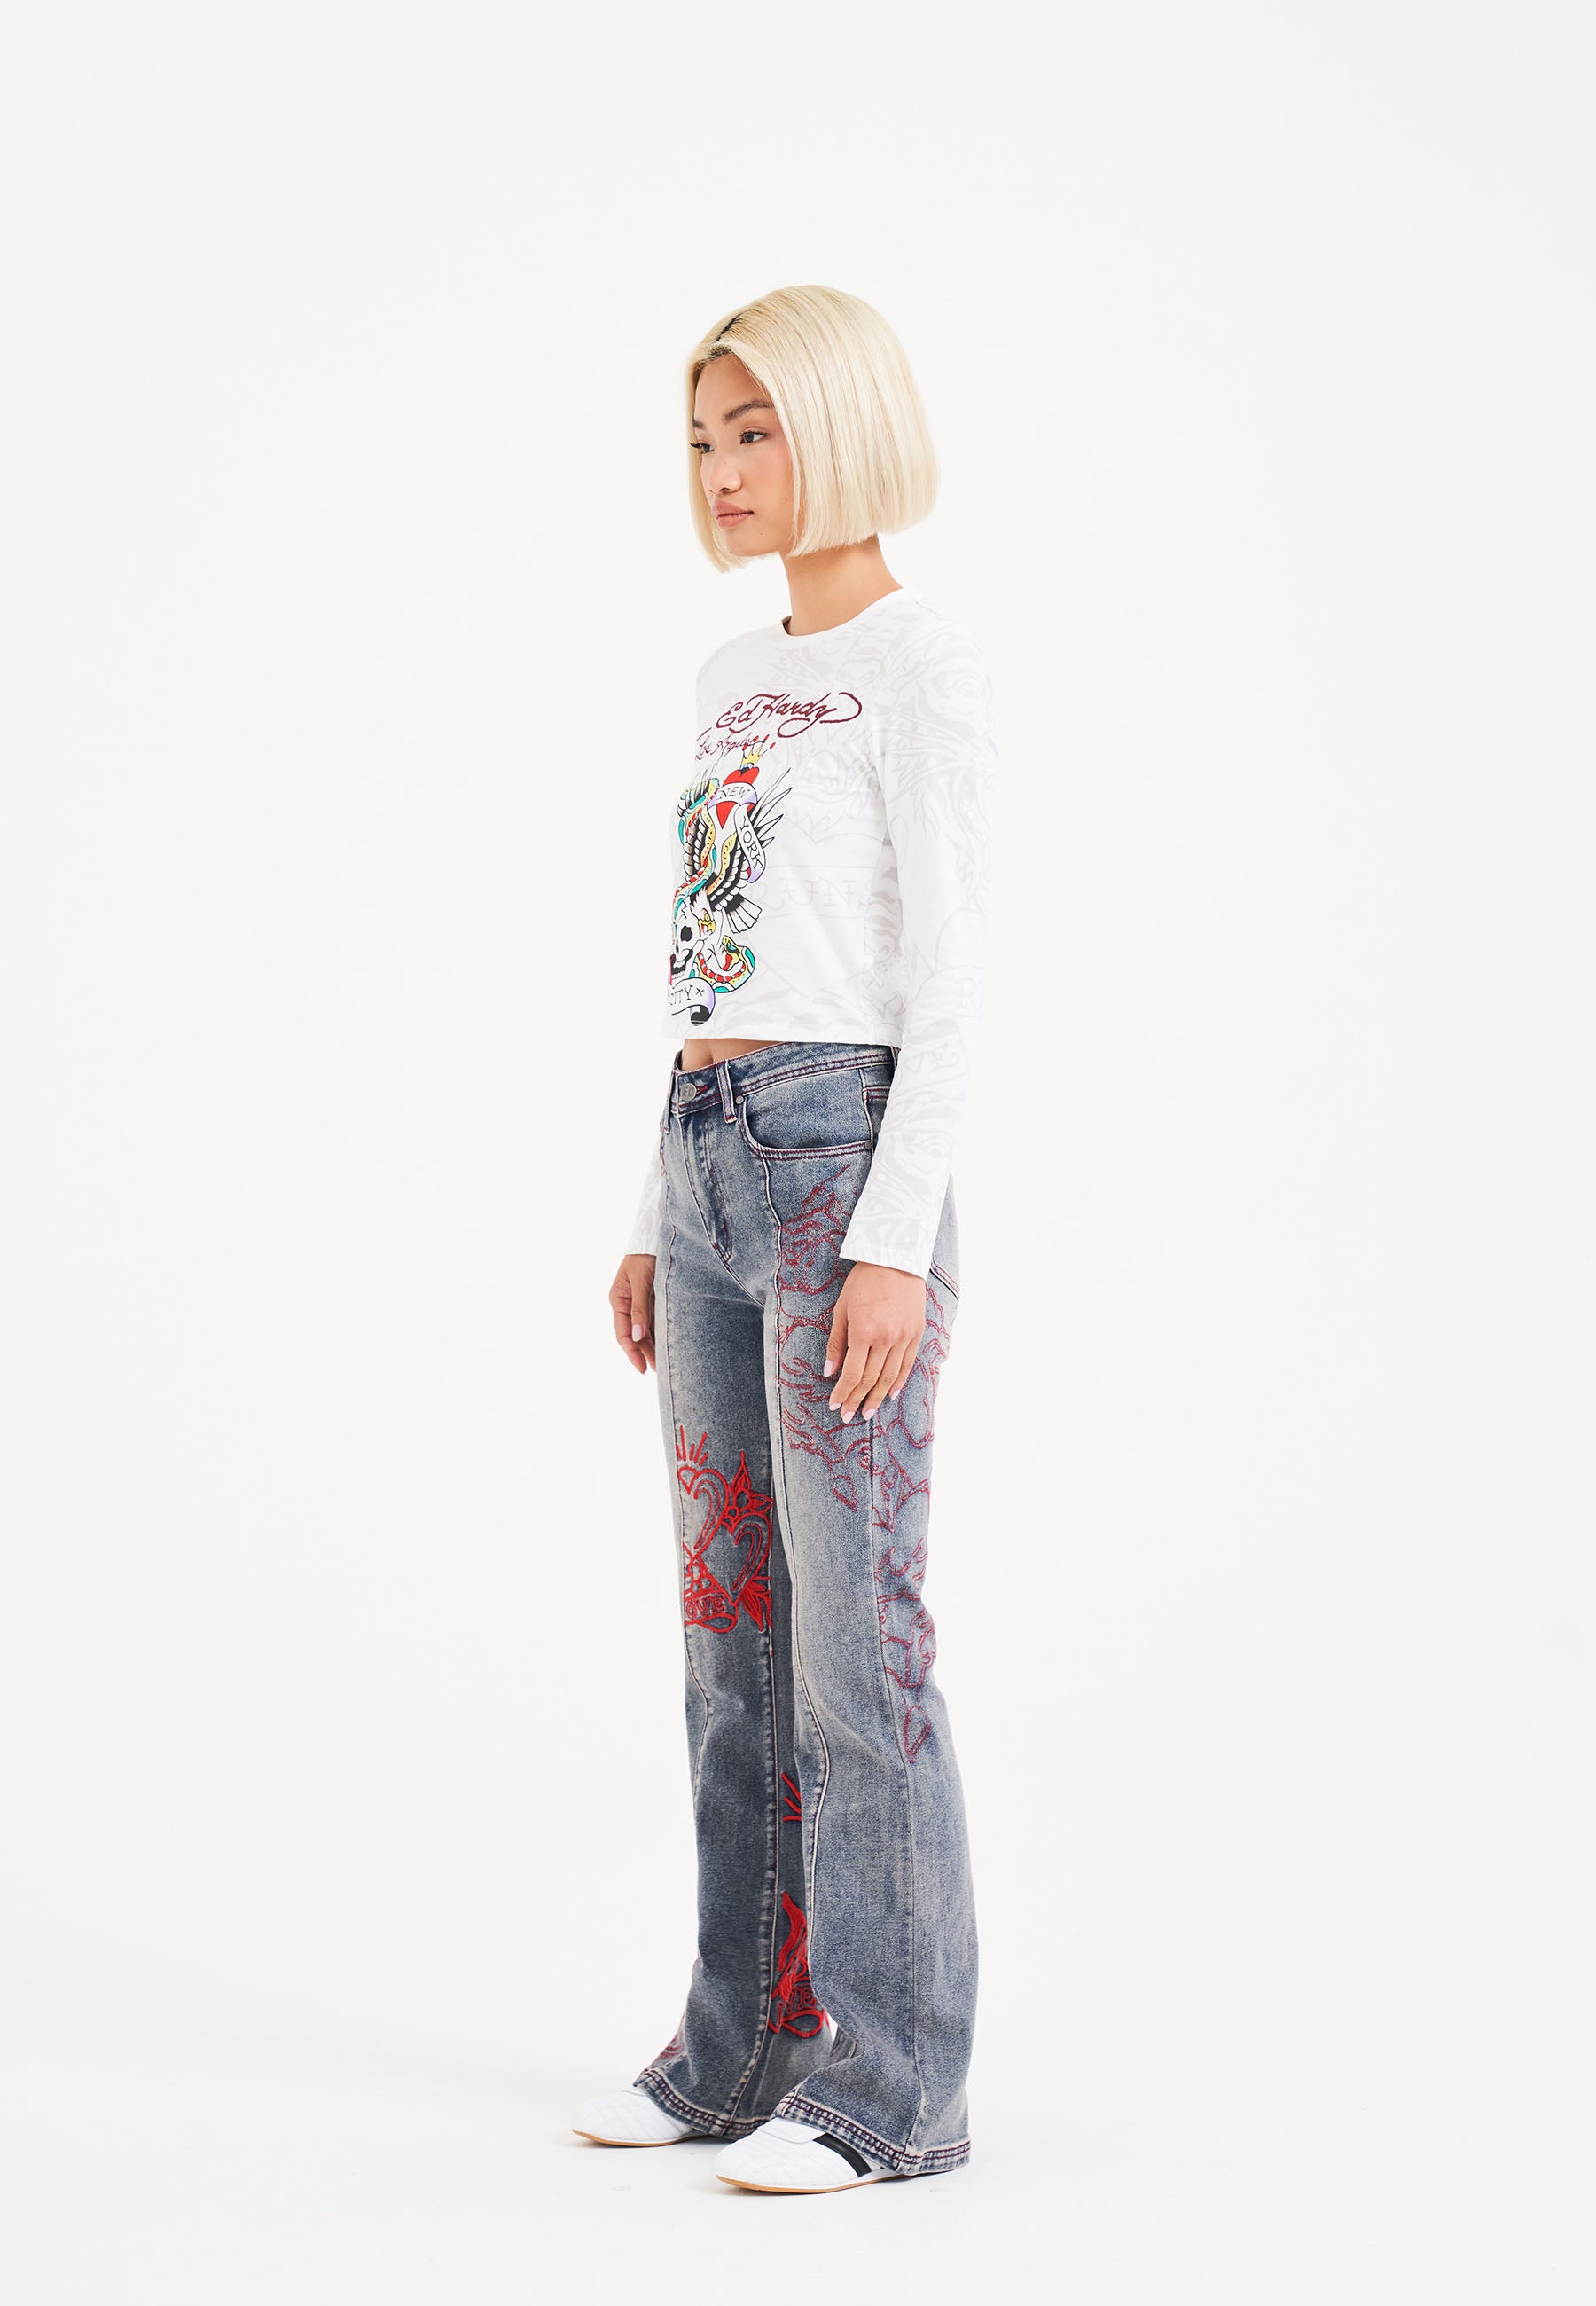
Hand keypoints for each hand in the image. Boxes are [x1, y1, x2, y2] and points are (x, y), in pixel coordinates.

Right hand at [610, 1254, 656, 1373]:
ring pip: (645, 1329)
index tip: (643, 1369)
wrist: (656, 1235)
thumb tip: (638, 1337)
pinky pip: (655, 1319)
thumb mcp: (641, 1281)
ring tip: (665, 1363)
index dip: (632, 1353)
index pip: (624, 1333)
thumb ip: (640, 1308)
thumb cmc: (646, 1255)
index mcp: (618, 1299)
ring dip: (653, 1345)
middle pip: (635, 1335)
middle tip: (659, 1370)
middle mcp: (627, 1303)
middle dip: (645, 1353)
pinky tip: (668, 1343)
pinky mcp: (652, 1297)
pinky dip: (660, 1332)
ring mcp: (640, 1301)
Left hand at [824, 1262, 924, 1423]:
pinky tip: (890, 1395)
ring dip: (877, 1397)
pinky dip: (899, 1382)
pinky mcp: (916, 1333)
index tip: (835, 1405)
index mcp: (863, 1331)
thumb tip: (829, 1372)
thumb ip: (836, 1343)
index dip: (843, 1392)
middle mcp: (886, 1338)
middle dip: (857, 1400)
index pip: (852, 1373)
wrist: (895, 1260)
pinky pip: (907, 1364)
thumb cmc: (863, 1282)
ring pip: (889, 1377)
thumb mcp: (842, 1309)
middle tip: (848, 1416)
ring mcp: (904, 1337)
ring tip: (868, 1412)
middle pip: (870, 1379)